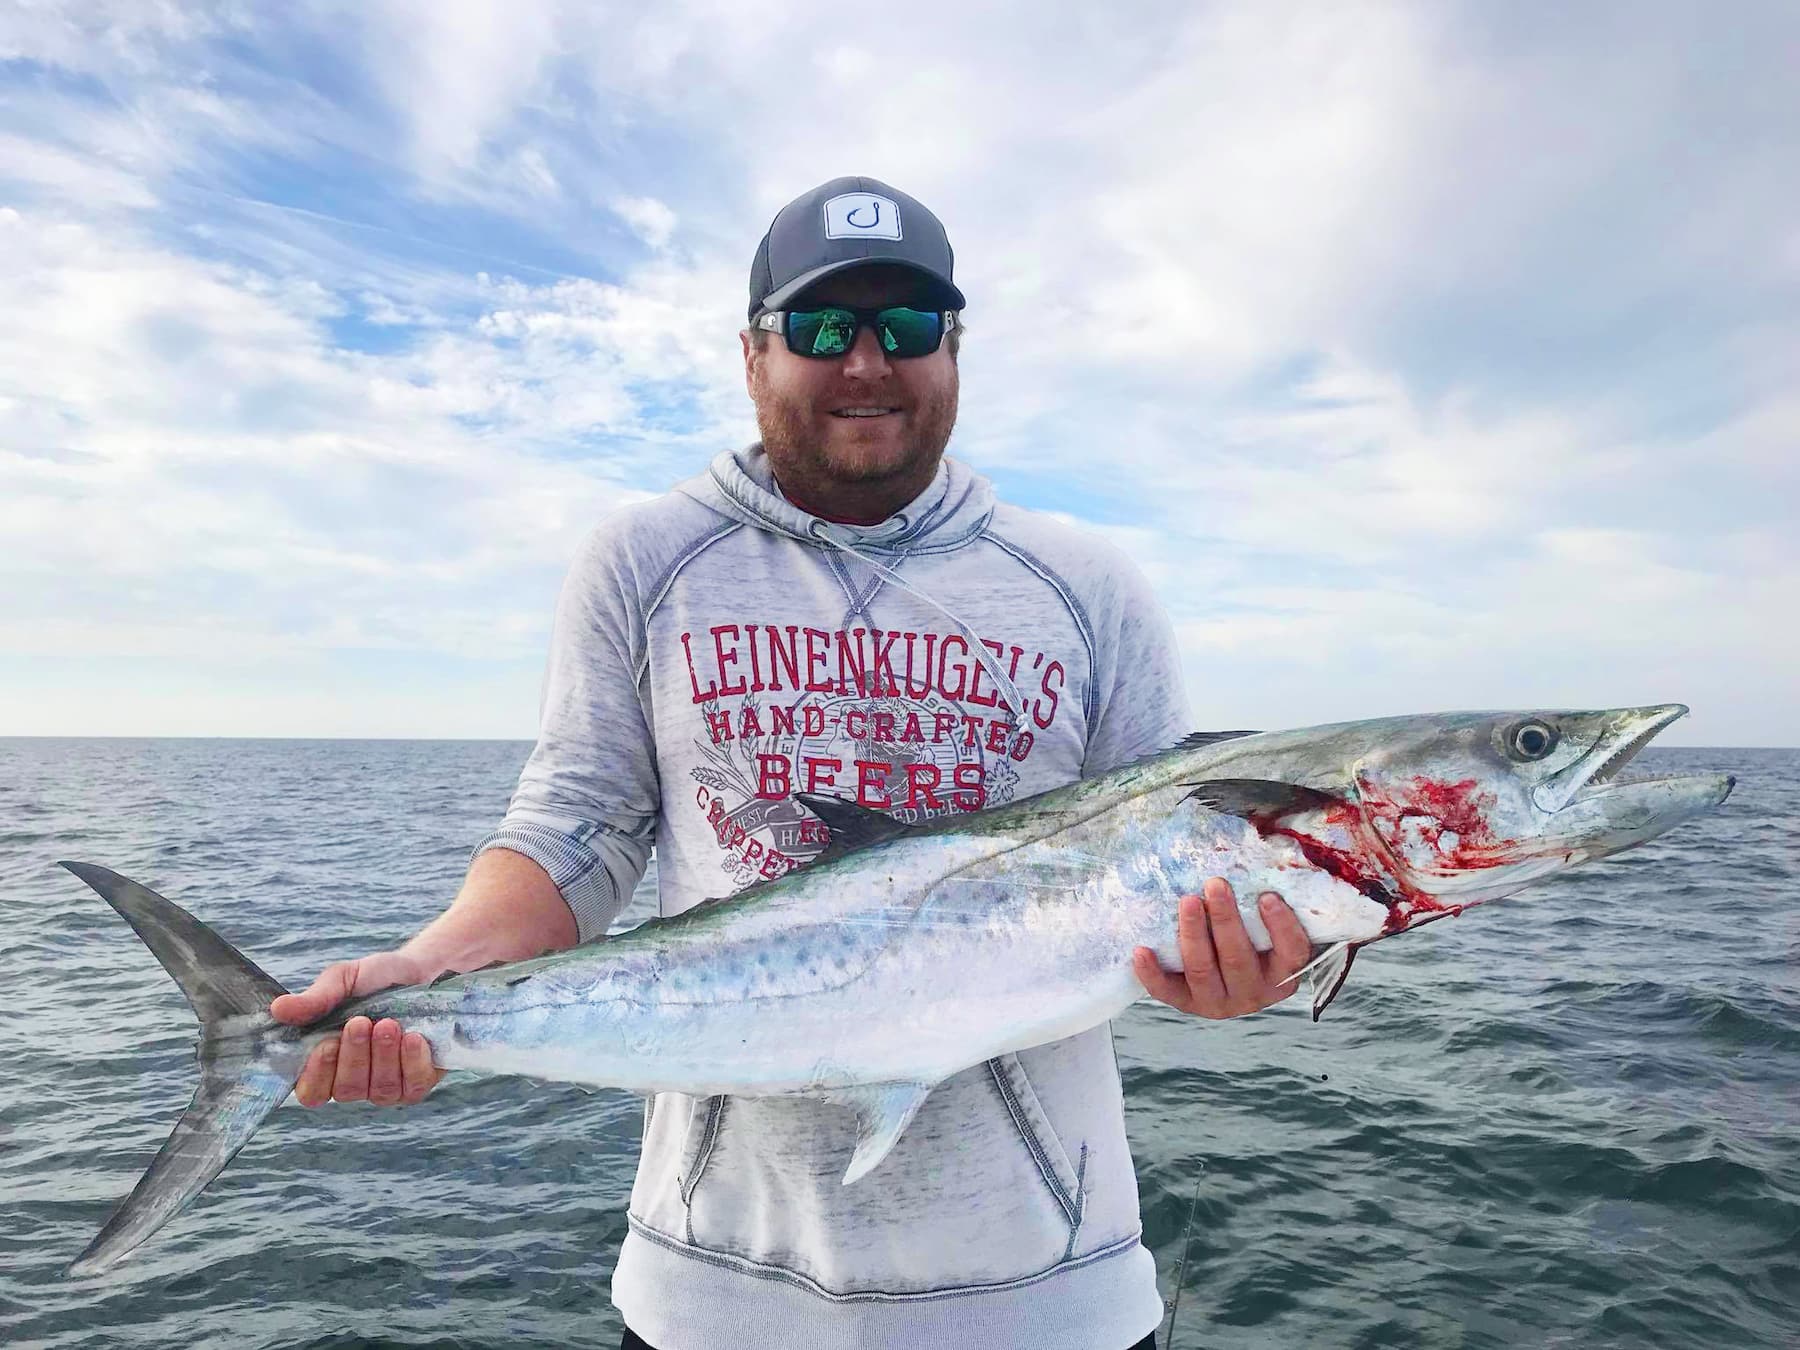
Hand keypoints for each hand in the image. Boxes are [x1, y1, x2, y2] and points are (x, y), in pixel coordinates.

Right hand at [270, 952, 445, 1107]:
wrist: (423, 972)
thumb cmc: (375, 980)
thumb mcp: (343, 980)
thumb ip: (315, 999)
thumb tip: (278, 1009)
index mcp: (325, 1062)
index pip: (310, 1092)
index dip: (316, 1074)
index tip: (327, 1044)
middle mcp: (353, 1081)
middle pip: (346, 1091)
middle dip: (355, 1055)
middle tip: (362, 1021)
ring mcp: (386, 1086)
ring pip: (380, 1090)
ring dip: (383, 1056)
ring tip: (388, 1023)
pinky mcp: (417, 1083)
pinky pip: (413, 1087)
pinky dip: (412, 1062)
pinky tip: (413, 1037)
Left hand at [1132, 877, 1310, 1018]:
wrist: (1229, 980)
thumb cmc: (1252, 941)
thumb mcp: (1268, 928)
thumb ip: (1267, 904)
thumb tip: (1256, 857)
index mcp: (1280, 975)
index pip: (1290, 953)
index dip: (1281, 926)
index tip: (1267, 897)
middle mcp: (1253, 993)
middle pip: (1238, 959)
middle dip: (1225, 920)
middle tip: (1215, 884)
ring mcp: (1219, 1003)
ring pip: (1203, 971)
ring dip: (1193, 934)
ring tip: (1187, 901)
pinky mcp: (1188, 1004)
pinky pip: (1167, 992)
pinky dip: (1152, 973)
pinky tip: (1141, 951)